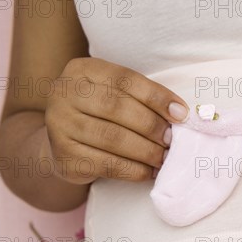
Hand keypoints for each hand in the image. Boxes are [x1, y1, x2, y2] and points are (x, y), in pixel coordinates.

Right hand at [44, 57, 189, 183]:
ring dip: (146, 151)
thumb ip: (142, 98)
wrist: (66, 144)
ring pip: (112, 138)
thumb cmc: (102, 115)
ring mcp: (60, 125)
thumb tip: (180, 114)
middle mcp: (64, 93)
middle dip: (151, 126)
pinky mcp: (65, 157)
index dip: (157, 97)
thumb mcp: (116, 95)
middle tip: (172, 140)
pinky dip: (135, 170)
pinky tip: (150, 171)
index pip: (125, 80)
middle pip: (117, 108)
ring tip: (164, 157)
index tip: (181, 114)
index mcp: (83, 70)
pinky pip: (107, 165)